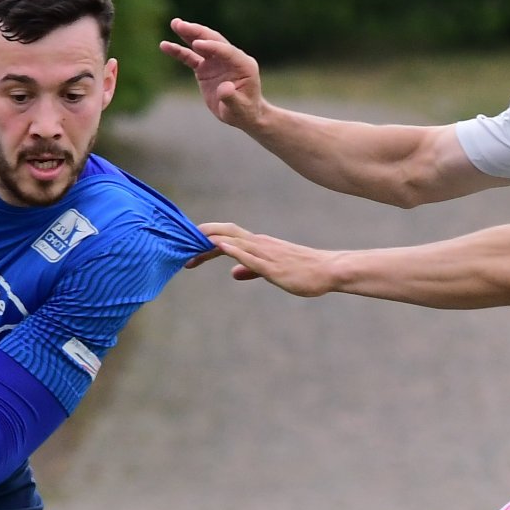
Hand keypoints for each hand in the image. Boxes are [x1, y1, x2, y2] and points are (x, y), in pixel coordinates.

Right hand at [160, 18, 265, 131]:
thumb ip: (231, 98)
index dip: (212, 46)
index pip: (226, 51)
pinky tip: (165, 45)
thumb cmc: (244, 112)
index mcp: (244, 64)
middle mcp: (230, 58)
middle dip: (197, 32)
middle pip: (213, 40)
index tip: (197, 44)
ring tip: (174, 23)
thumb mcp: (239, 108)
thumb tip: (224, 88)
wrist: (242, 115)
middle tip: (180, 24)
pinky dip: (179, 52)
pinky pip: (191, 57)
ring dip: (188, 34)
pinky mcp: (206, 68)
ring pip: (201, 45)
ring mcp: (217, 61)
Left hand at [198, 222, 340, 296]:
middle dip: (203, 238)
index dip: (207, 242)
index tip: (189, 249)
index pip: (227, 239)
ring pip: (235, 242)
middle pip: (226, 235)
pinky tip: (220, 246)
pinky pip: (250, 256)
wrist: (327, 270)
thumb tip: (234, 273)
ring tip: (193, 239)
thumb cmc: (302, 271)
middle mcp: (260, 244)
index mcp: (258, 245)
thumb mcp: (271, 271)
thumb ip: (252, 270)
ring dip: (213, 240)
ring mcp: (266, 254)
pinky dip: (234, 250)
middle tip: (181, 246)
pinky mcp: (273, 266)